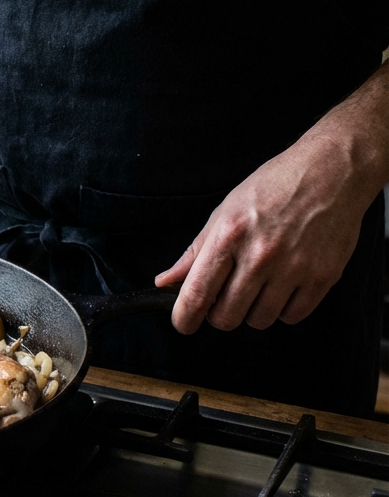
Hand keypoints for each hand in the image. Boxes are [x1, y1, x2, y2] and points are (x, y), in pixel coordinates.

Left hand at [155, 131, 380, 332]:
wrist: (332, 172)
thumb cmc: (274, 188)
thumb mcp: (225, 212)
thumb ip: (194, 252)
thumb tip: (164, 282)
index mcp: (229, 236)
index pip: (197, 294)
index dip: (184, 318)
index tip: (184, 324)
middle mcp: (260, 255)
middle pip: (226, 317)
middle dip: (220, 314)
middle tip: (226, 297)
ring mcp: (294, 268)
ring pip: (259, 321)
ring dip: (253, 311)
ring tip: (259, 286)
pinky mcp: (323, 276)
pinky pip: (292, 316)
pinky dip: (283, 309)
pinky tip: (283, 287)